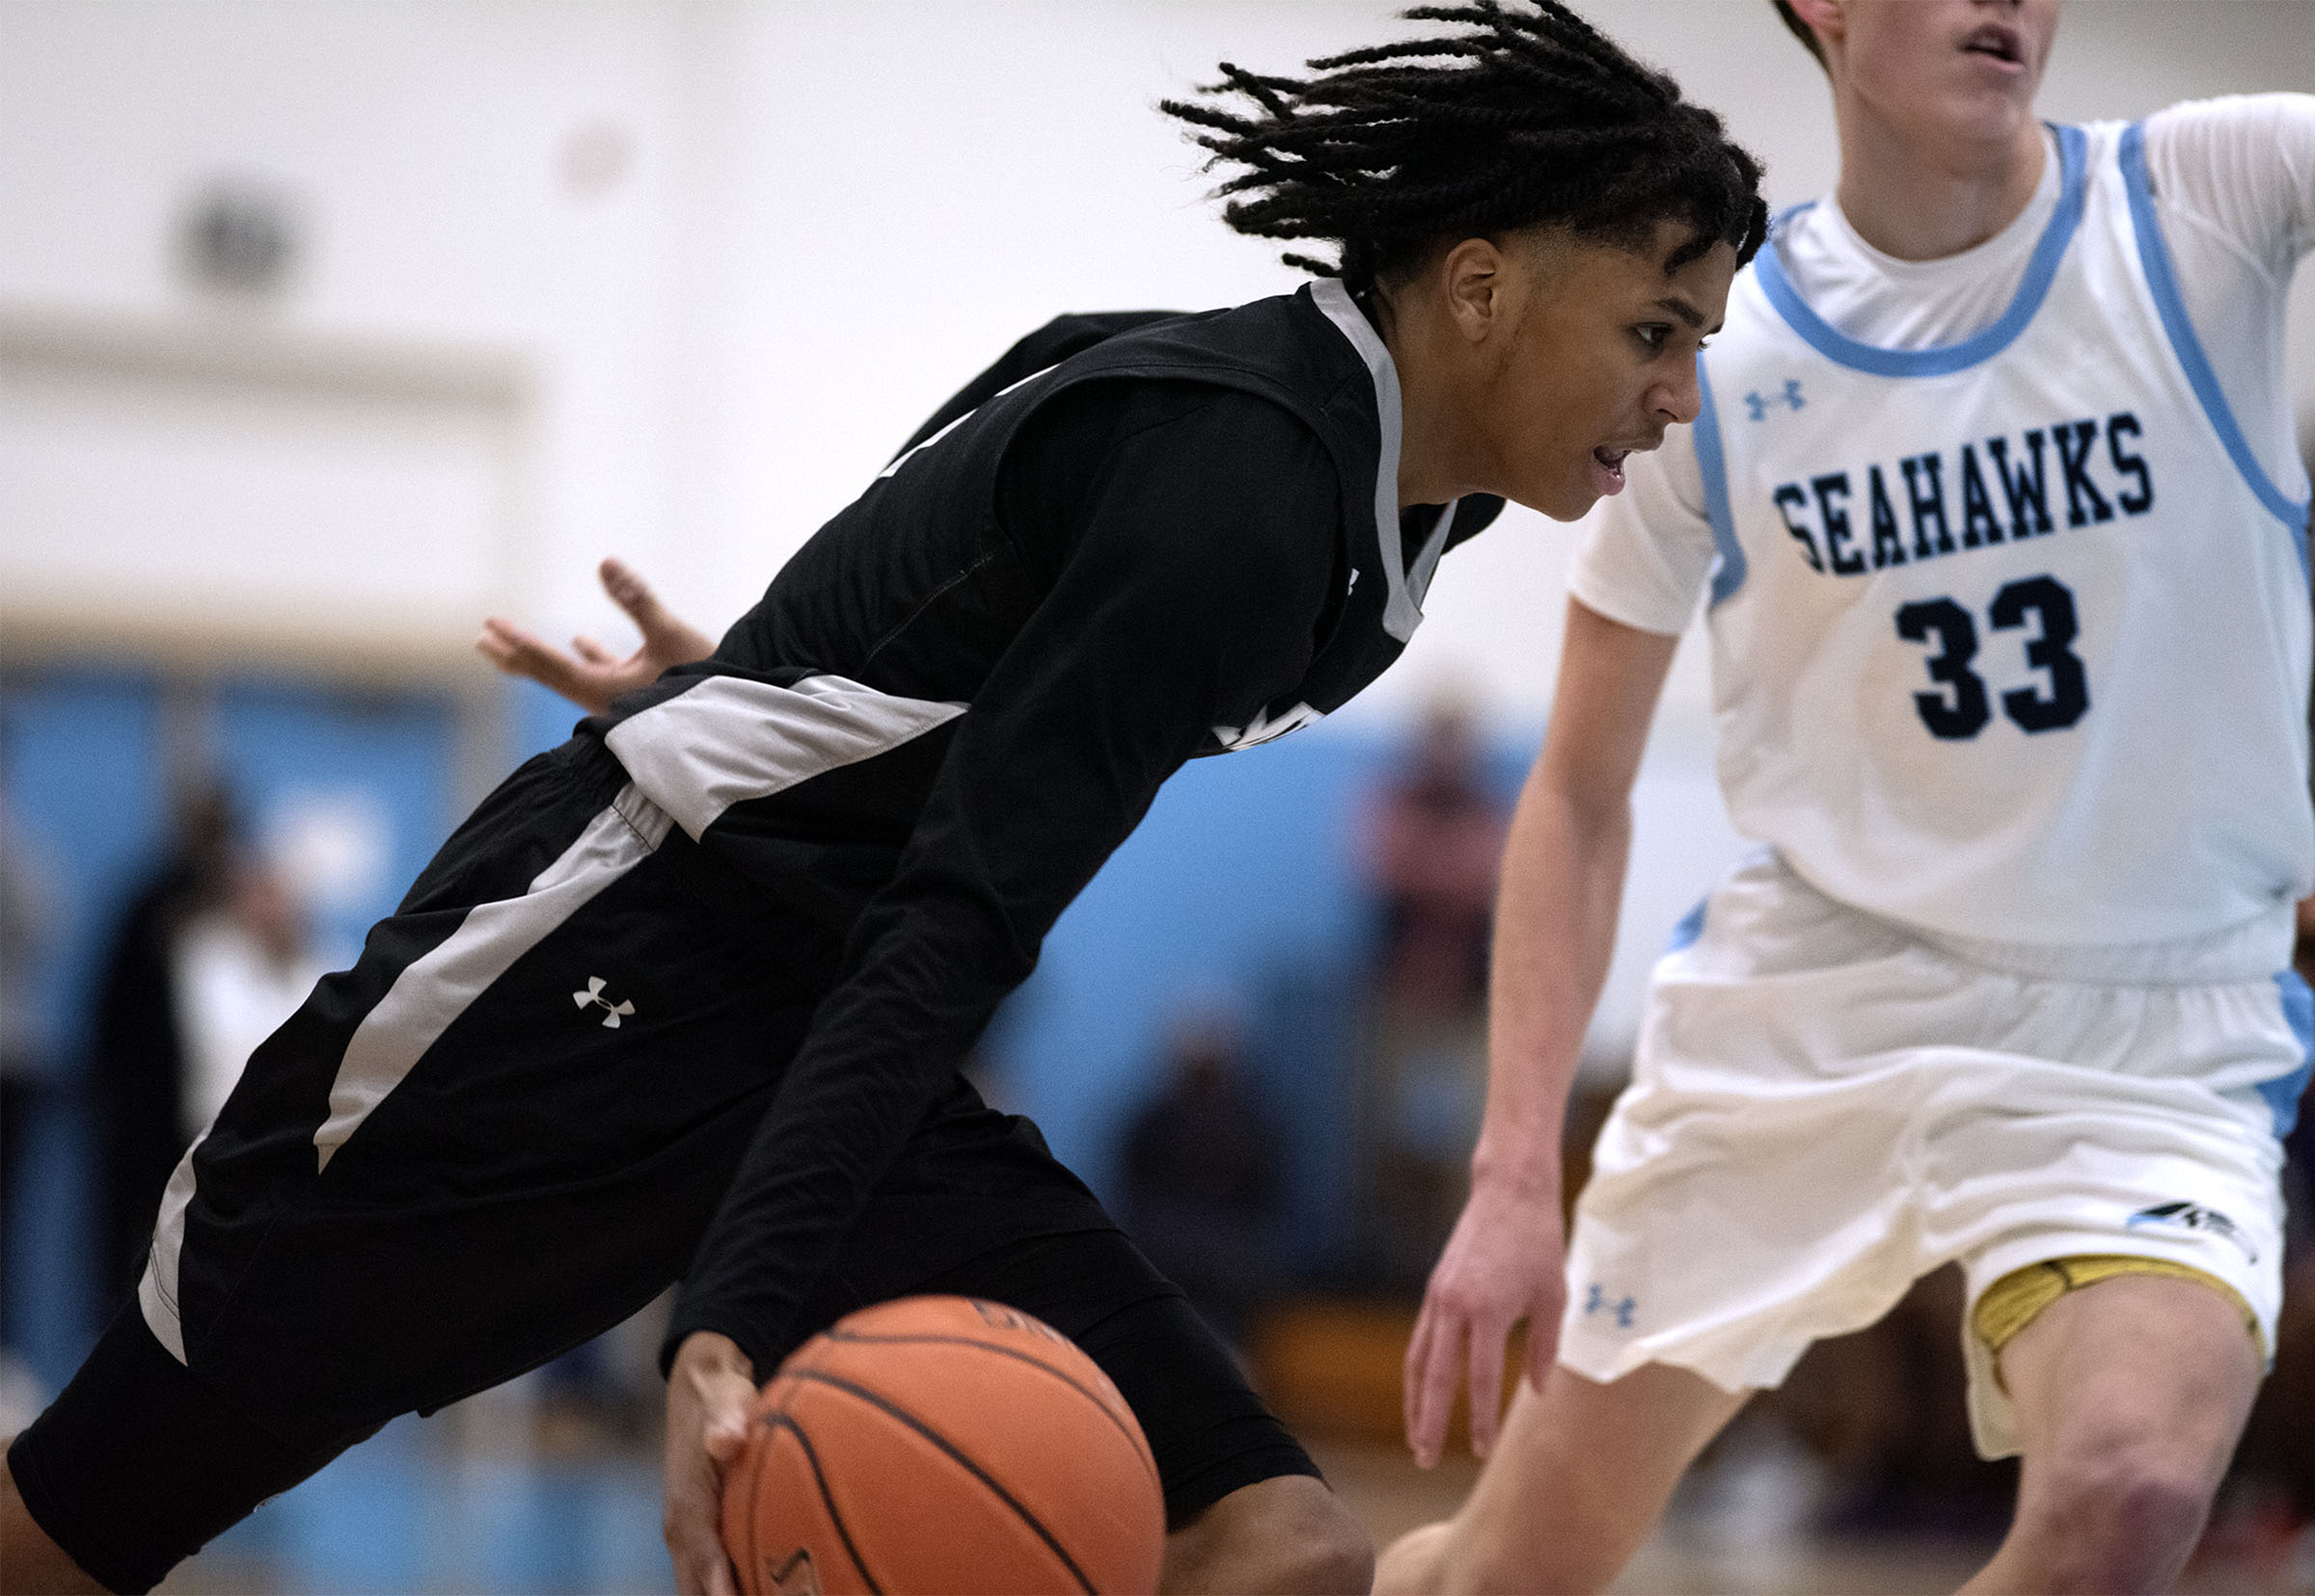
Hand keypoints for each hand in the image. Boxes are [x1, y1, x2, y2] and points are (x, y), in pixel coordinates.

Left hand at [477, 557, 715, 715]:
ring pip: (570, 676)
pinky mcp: (640, 696)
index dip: (520, 644)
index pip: (550, 664)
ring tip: (513, 645)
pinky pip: (602, 675)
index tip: (492, 627)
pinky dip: (587, 657)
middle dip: (516, 656)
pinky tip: (581, 641)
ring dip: (542, 657)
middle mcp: (605, 700)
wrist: (740, 720)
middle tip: (484, 638)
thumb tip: (604, 561)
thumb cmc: (708, 681)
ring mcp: (621, 700)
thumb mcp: (673, 635)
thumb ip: (637, 599)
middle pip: (550, 675)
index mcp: (605, 691)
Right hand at [664, 1330, 759, 1595]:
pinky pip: (713, 1574)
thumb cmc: (718, 1397)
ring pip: (701, 1585)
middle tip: (770, 1595)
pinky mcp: (700, 1534)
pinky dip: (733, 1587)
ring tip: (772, 1593)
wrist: (698, 1391)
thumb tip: (728, 1439)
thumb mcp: (724, 1402)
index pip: (704, 1558)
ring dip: (727, 1594)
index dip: (722, 1586)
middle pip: (698, 1586)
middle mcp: (682, 1528)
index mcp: (687, 1505)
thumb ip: (727, 1423)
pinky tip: (772, 1586)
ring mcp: (689, 1535)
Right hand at [1403, 1173, 1566, 1467]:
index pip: (1479, 1378)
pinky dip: (1418, 1373)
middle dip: (1429, 1421)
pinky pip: (1420, 1341)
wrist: (1509, 1191)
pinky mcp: (1434, 1291)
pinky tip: (1422, 1395)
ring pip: (1418, 1360)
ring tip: (1416, 1437)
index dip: (1481, 1418)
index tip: (1481, 1452)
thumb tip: (1536, 1392)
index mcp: (1487, 1309)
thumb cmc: (1539, 1243)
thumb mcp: (1554, 1296)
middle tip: (1424, 1459)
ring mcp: (1438, 1297)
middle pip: (1434, 1377)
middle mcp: (1454, 1305)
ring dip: (1415, 1402)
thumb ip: (1545, 1348)